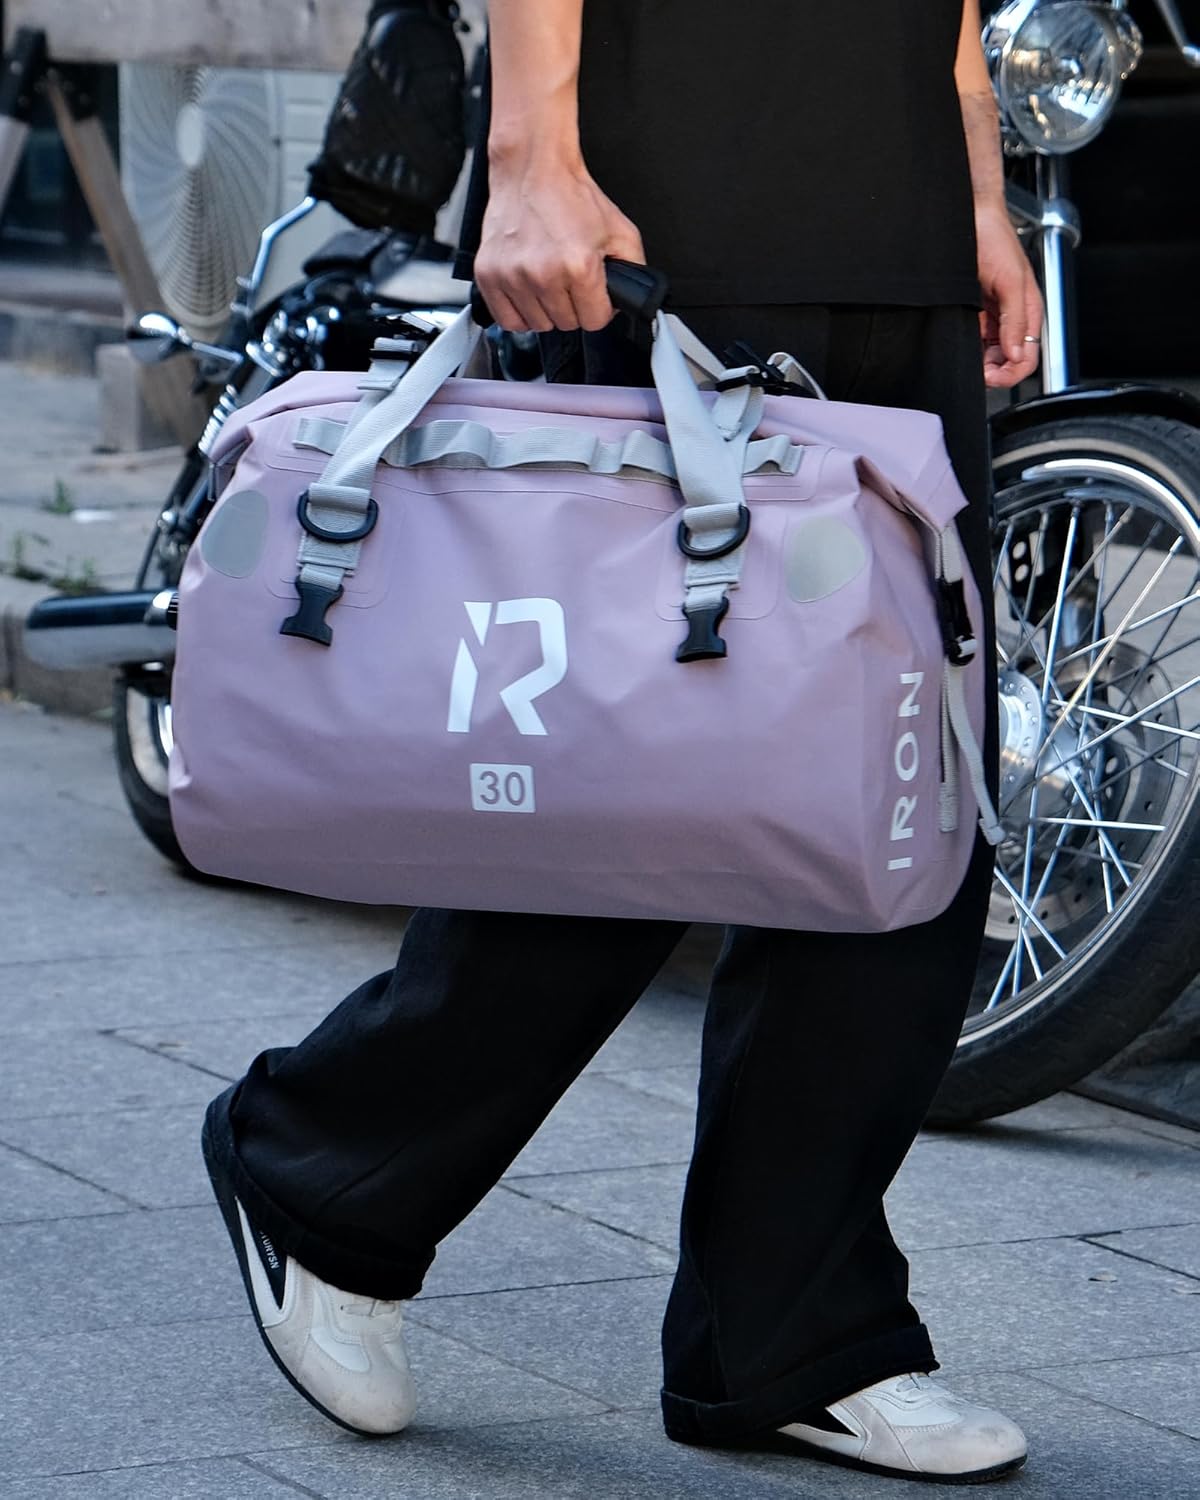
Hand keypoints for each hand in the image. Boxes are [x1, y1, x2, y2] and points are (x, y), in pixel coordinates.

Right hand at [473, 153, 644, 333]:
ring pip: (538, 325)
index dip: (599, 307)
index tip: (593, 293)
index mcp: (578, 265)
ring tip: (548, 280)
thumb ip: (634, 270)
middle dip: (573, 306)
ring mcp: (513, 276)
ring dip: (546, 309)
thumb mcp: (620, 231)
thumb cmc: (571, 197)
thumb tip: (632, 300)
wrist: (533, 170)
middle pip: (567, 325)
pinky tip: (528, 292)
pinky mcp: (488, 275)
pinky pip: (507, 320)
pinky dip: (519, 313)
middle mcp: (543, 274)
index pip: (595, 321)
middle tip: (570, 280)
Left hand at [976, 202, 1043, 388]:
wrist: (969, 218)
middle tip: (976, 370)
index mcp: (1029, 311)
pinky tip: (961, 340)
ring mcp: (993, 316)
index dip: (1010, 374)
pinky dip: (968, 346)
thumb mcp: (1010, 281)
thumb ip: (1016, 319)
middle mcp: (1012, 317)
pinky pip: (974, 340)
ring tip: (968, 354)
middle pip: (1008, 361)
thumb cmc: (994, 239)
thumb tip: (1016, 353)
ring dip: (979, 360)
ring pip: (990, 354)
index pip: (1027, 358)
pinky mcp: (974, 312)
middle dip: (994, 370)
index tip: (990, 376)